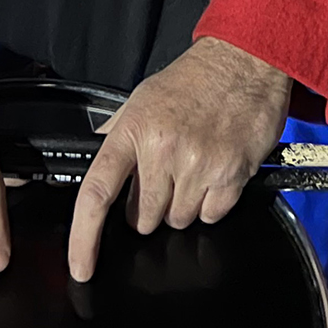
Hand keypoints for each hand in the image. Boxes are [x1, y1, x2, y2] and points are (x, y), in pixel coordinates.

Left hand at [67, 37, 290, 282]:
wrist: (245, 60)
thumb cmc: (193, 79)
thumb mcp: (143, 99)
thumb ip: (116, 135)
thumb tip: (89, 167)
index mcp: (133, 130)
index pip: (97, 193)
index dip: (84, 238)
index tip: (82, 266)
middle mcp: (162, 150)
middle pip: (143, 219)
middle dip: (150, 206)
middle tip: (165, 173)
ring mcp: (197, 164)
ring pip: (177, 220)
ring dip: (182, 204)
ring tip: (193, 166)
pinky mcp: (230, 175)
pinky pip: (211, 217)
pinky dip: (212, 203)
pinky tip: (214, 172)